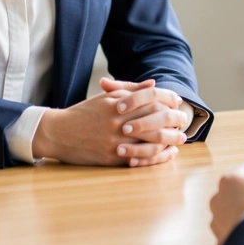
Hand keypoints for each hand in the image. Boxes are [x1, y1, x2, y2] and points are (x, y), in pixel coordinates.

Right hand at [32, 84, 185, 167]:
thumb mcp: (106, 97)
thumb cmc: (84, 113)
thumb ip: (131, 91)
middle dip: (173, 125)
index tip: (179, 106)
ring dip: (168, 143)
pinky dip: (154, 158)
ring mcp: (114, 142)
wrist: (59, 132)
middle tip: (184, 126)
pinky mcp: (110, 159)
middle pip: (154, 123)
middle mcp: (118, 122)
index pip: (151, 102)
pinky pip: (138, 160)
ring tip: (178, 142)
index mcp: (118, 104)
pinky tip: (163, 155)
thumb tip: (154, 84)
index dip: (168, 104)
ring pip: (149, 144)